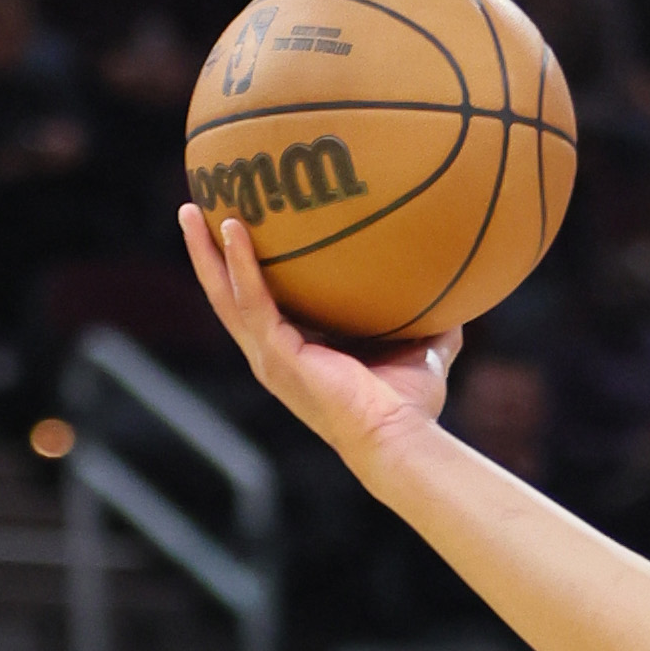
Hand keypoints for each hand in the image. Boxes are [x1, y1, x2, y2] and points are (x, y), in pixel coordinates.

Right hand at [176, 203, 457, 465]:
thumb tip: (457, 299)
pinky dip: (239, 264)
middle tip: (194, 212)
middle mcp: (275, 356)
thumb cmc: (411, 409)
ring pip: (224, 295)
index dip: (246, 275)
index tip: (239, 236)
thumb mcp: (422, 354)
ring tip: (192, 210)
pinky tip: (235, 228)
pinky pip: (251, 300)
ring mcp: (270, 357)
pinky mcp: (276, 356)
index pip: (261, 308)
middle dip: (208, 255)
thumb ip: (431, 326)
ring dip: (206, 252)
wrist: (401, 440)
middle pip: (228, 297)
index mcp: (298, 356)